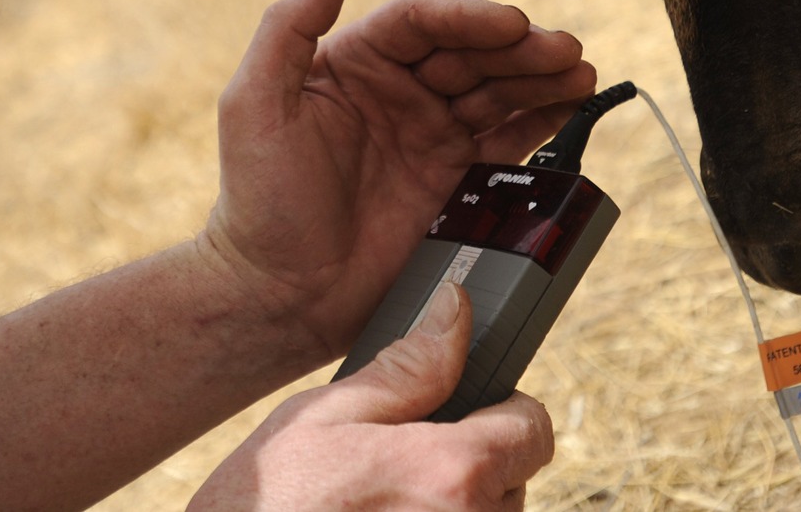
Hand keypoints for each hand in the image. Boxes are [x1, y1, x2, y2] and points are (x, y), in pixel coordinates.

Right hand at [189, 283, 553, 510]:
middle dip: (473, 463)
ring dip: (453, 507)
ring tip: (381, 502)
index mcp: (452, 472)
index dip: (504, 410)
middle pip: (512, 481)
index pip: (535, 430)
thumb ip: (407, 366)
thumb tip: (457, 308)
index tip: (466, 409)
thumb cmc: (266, 503)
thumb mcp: (326, 415)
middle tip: (402, 459)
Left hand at [202, 0, 595, 358]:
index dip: (469, 17)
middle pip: (470, 52)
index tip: (512, 24)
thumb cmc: (256, 198)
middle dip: (520, 48)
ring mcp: (428, 134)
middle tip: (565, 51)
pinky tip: (570, 106)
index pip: (422, 22)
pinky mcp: (453, 180)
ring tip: (580, 74)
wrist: (278, 295)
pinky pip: (505, 140)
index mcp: (354, 61)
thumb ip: (289, 25)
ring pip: (496, 91)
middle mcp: (397, 90)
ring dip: (540, 77)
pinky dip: (540, 121)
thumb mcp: (254, 103)